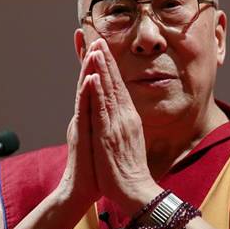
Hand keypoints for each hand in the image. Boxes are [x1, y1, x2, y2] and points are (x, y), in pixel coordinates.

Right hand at [58, 49, 100, 205]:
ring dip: (87, 70)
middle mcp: (84, 114)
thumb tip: (106, 104)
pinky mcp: (82, 135)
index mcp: (91, 113)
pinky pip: (85, 111)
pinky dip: (87, 94)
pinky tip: (89, 79)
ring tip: (91, 50)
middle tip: (88, 34)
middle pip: (86, 80)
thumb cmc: (95, 164)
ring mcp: (82, 123)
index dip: (94, 62)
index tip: (95, 41)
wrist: (83, 188)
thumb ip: (100, 117)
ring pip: (84, 92)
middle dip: (87, 57)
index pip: (93, 82)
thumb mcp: (101, 135)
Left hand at [86, 39, 161, 213]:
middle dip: (106, 60)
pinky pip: (102, 109)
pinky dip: (98, 92)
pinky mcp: (109, 134)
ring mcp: (117, 124)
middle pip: (114, 83)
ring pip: (108, 91)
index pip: (118, 87)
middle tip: (99, 39)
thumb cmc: (129, 169)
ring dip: (102, 68)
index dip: (110, 68)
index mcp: (128, 118)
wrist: (135, 189)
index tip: (104, 51)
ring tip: (96, 48)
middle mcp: (124, 116)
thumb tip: (122, 114)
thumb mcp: (129, 140)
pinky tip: (94, 77)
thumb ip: (124, 125)